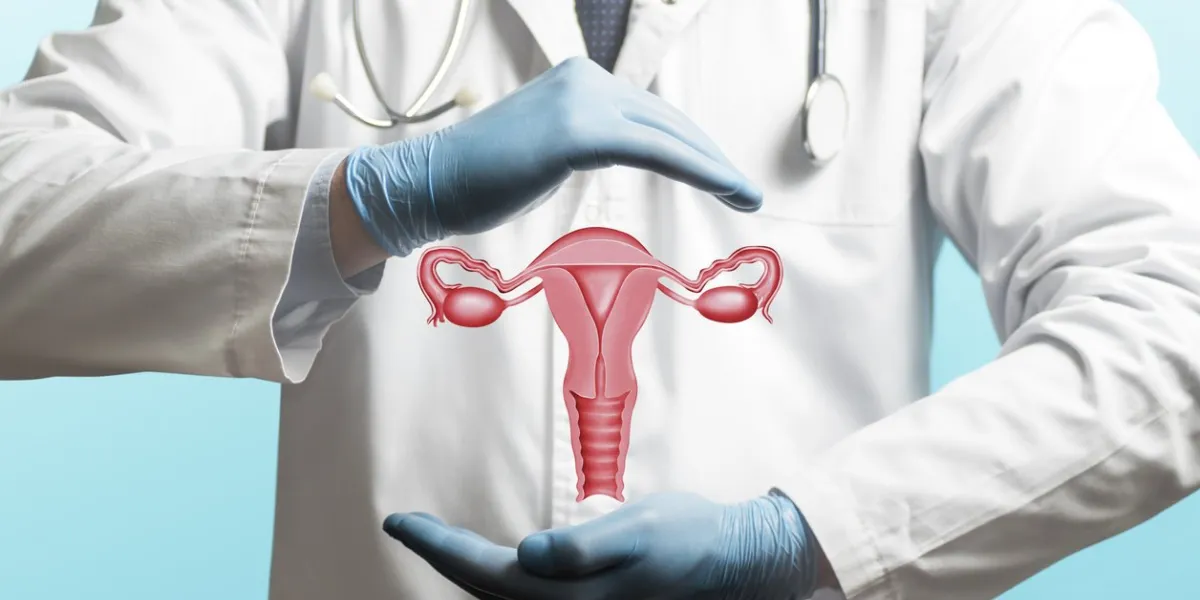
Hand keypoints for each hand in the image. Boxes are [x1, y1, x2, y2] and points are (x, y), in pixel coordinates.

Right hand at [342, 56, 762, 256]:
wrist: (429, 184)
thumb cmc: (481, 180)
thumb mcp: (546, 150)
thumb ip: (586, 142)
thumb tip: (621, 150)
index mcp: (580, 80)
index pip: (651, 115)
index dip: (694, 147)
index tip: (725, 178)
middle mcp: (587, 79)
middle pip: (668, 122)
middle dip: (713, 158)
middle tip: (750, 192)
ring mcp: (582, 100)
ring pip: (669, 136)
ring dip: (715, 168)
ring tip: (748, 196)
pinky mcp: (579, 131)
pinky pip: (655, 151)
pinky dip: (699, 171)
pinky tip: (727, 188)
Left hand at [383, 491, 821, 599]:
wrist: (737, 562)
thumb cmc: (689, 538)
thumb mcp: (642, 532)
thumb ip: (585, 547)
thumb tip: (528, 554)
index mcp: (567, 595)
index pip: (482, 570)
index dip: (436, 545)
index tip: (397, 519)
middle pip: (483, 588)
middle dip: (441, 556)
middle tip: (404, 524)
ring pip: (499, 597)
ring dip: (464, 572)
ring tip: (436, 541)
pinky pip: (523, 597)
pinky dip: (494, 579)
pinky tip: (493, 565)